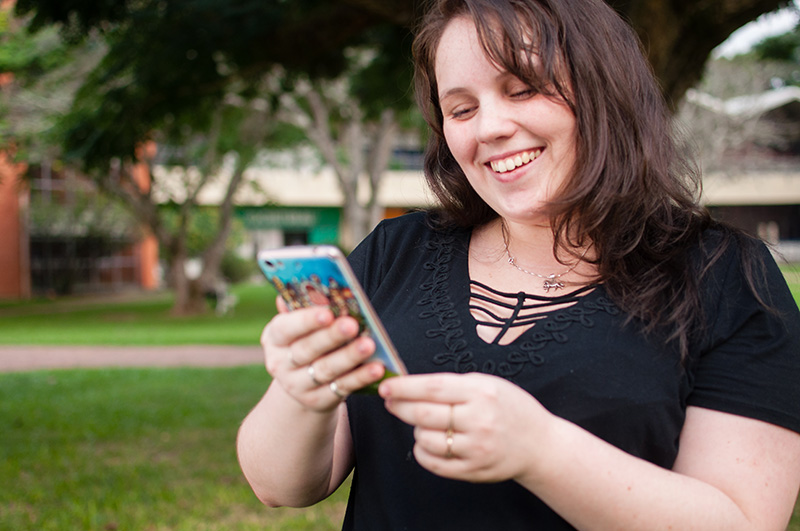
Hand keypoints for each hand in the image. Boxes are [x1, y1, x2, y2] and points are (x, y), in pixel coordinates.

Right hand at [261, 298, 384, 411]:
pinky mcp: (318, 401)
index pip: (286, 328)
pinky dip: (360, 378)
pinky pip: (341, 388)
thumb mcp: (299, 327)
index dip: (306, 320)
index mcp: (274, 339)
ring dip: (349, 357)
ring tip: (369, 345)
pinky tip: (376, 368)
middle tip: (352, 325)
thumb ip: (305, 308)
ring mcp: (298, 386)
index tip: (328, 312)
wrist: (302, 383)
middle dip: (331, 337)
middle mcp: (281, 364)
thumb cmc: (305, 341)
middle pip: (307, 350)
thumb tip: (317, 287)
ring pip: (326, 370)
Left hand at [379, 372, 552, 483]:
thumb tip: (410, 384)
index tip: (386, 385)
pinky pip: (434, 463)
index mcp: (481, 393)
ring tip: (423, 422)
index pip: (432, 388)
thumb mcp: (488, 384)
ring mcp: (476, 448)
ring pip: (426, 439)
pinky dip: (422, 451)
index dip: (404, 387)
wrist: (540, 445)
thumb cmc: (510, 408)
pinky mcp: (474, 470)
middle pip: (424, 414)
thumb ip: (453, 385)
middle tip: (389, 401)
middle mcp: (479, 420)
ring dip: (416, 429)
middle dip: (399, 407)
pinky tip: (427, 442)